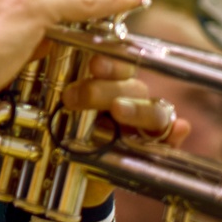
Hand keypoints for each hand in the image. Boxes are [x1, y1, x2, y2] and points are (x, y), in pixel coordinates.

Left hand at [61, 54, 190, 204]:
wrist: (61, 172)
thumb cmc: (57, 129)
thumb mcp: (51, 105)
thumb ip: (49, 80)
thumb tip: (41, 50)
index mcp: (107, 83)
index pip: (118, 65)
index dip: (111, 63)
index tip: (94, 64)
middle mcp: (129, 101)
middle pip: (132, 87)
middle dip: (105, 90)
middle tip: (73, 97)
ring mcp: (142, 127)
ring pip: (154, 111)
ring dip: (138, 109)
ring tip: (117, 111)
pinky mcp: (150, 152)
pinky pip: (169, 141)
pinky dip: (175, 134)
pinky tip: (179, 128)